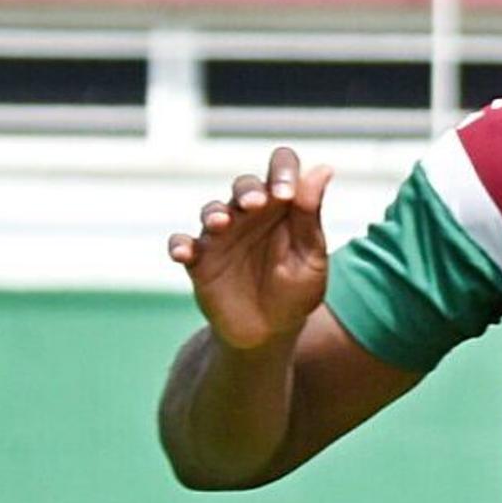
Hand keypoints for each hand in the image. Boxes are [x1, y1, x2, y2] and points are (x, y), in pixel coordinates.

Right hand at [168, 147, 335, 352]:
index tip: (286, 194)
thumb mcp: (311, 258)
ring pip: (212, 209)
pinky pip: (181, 243)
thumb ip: (310, 216)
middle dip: (248, 190)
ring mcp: (222, 235)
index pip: (281, 168)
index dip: (282, 170)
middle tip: (256, 204)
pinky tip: (184, 253)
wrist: (270, 334)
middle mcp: (249, 214)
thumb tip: (322, 169)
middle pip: (245, 185)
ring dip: (215, 212)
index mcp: (282, 207)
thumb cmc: (296, 293)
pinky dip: (179, 244)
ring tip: (221, 223)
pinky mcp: (199, 260)